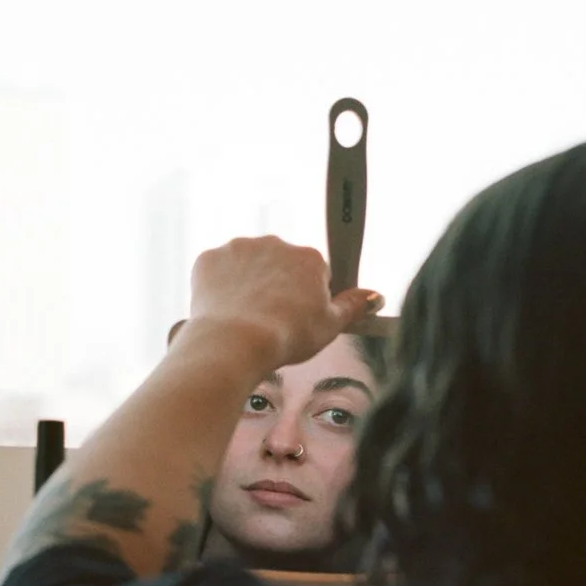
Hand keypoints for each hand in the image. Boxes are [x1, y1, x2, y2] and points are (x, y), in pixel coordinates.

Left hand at [187, 236, 382, 368]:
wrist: (235, 341)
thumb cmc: (287, 336)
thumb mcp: (330, 326)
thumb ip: (353, 306)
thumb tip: (375, 296)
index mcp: (308, 257)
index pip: (312, 273)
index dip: (306, 298)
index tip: (297, 318)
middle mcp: (275, 243)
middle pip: (278, 265)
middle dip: (275, 287)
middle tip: (270, 321)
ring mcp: (239, 248)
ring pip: (246, 265)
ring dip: (247, 284)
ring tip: (244, 318)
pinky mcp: (209, 258)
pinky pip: (217, 270)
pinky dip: (219, 287)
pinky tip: (223, 310)